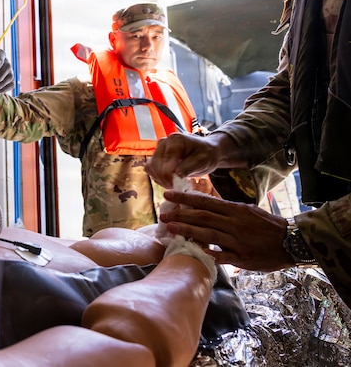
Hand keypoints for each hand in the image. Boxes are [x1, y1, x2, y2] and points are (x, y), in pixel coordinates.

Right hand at [145, 133, 225, 187]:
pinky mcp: (156, 157)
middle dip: (164, 179)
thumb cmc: (206, 154)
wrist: (205, 151)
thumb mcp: (202, 161)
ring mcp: (158, 149)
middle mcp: (164, 142)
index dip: (168, 176)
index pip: (165, 160)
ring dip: (160, 179)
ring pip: (150, 167)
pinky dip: (158, 178)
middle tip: (175, 186)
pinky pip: (150, 170)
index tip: (176, 185)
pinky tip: (169, 180)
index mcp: (175, 140)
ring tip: (173, 184)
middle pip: (155, 164)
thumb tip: (176, 175)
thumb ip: (188, 167)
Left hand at [158, 190, 290, 271]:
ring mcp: (238, 241)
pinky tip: (198, 252)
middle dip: (181, 215)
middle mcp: (234, 223)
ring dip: (188, 231)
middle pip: (203, 217)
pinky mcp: (244, 258)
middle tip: (162, 214)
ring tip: (170, 228)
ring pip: (209, 235)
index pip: (205, 202)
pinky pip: (225, 256)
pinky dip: (212, 254)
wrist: (291, 240)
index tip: (168, 195)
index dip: (185, 199)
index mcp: (235, 210)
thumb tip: (203, 204)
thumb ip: (226, 209)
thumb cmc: (267, 225)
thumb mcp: (247, 211)